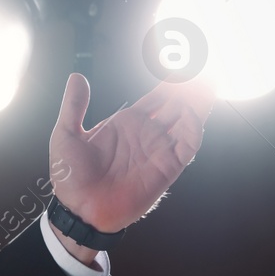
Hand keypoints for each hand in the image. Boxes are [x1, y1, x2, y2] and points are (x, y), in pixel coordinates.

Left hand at [48, 71, 216, 234]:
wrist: (78, 210)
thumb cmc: (70, 177)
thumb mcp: (66, 135)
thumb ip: (74, 106)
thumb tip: (76, 76)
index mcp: (127, 123)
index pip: (157, 98)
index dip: (171, 83)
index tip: (184, 65)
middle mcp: (147, 134)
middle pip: (178, 106)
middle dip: (192, 88)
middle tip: (204, 68)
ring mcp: (159, 150)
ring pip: (188, 122)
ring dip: (199, 103)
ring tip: (208, 82)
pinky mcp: (167, 168)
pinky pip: (188, 146)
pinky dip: (194, 129)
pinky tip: (190, 114)